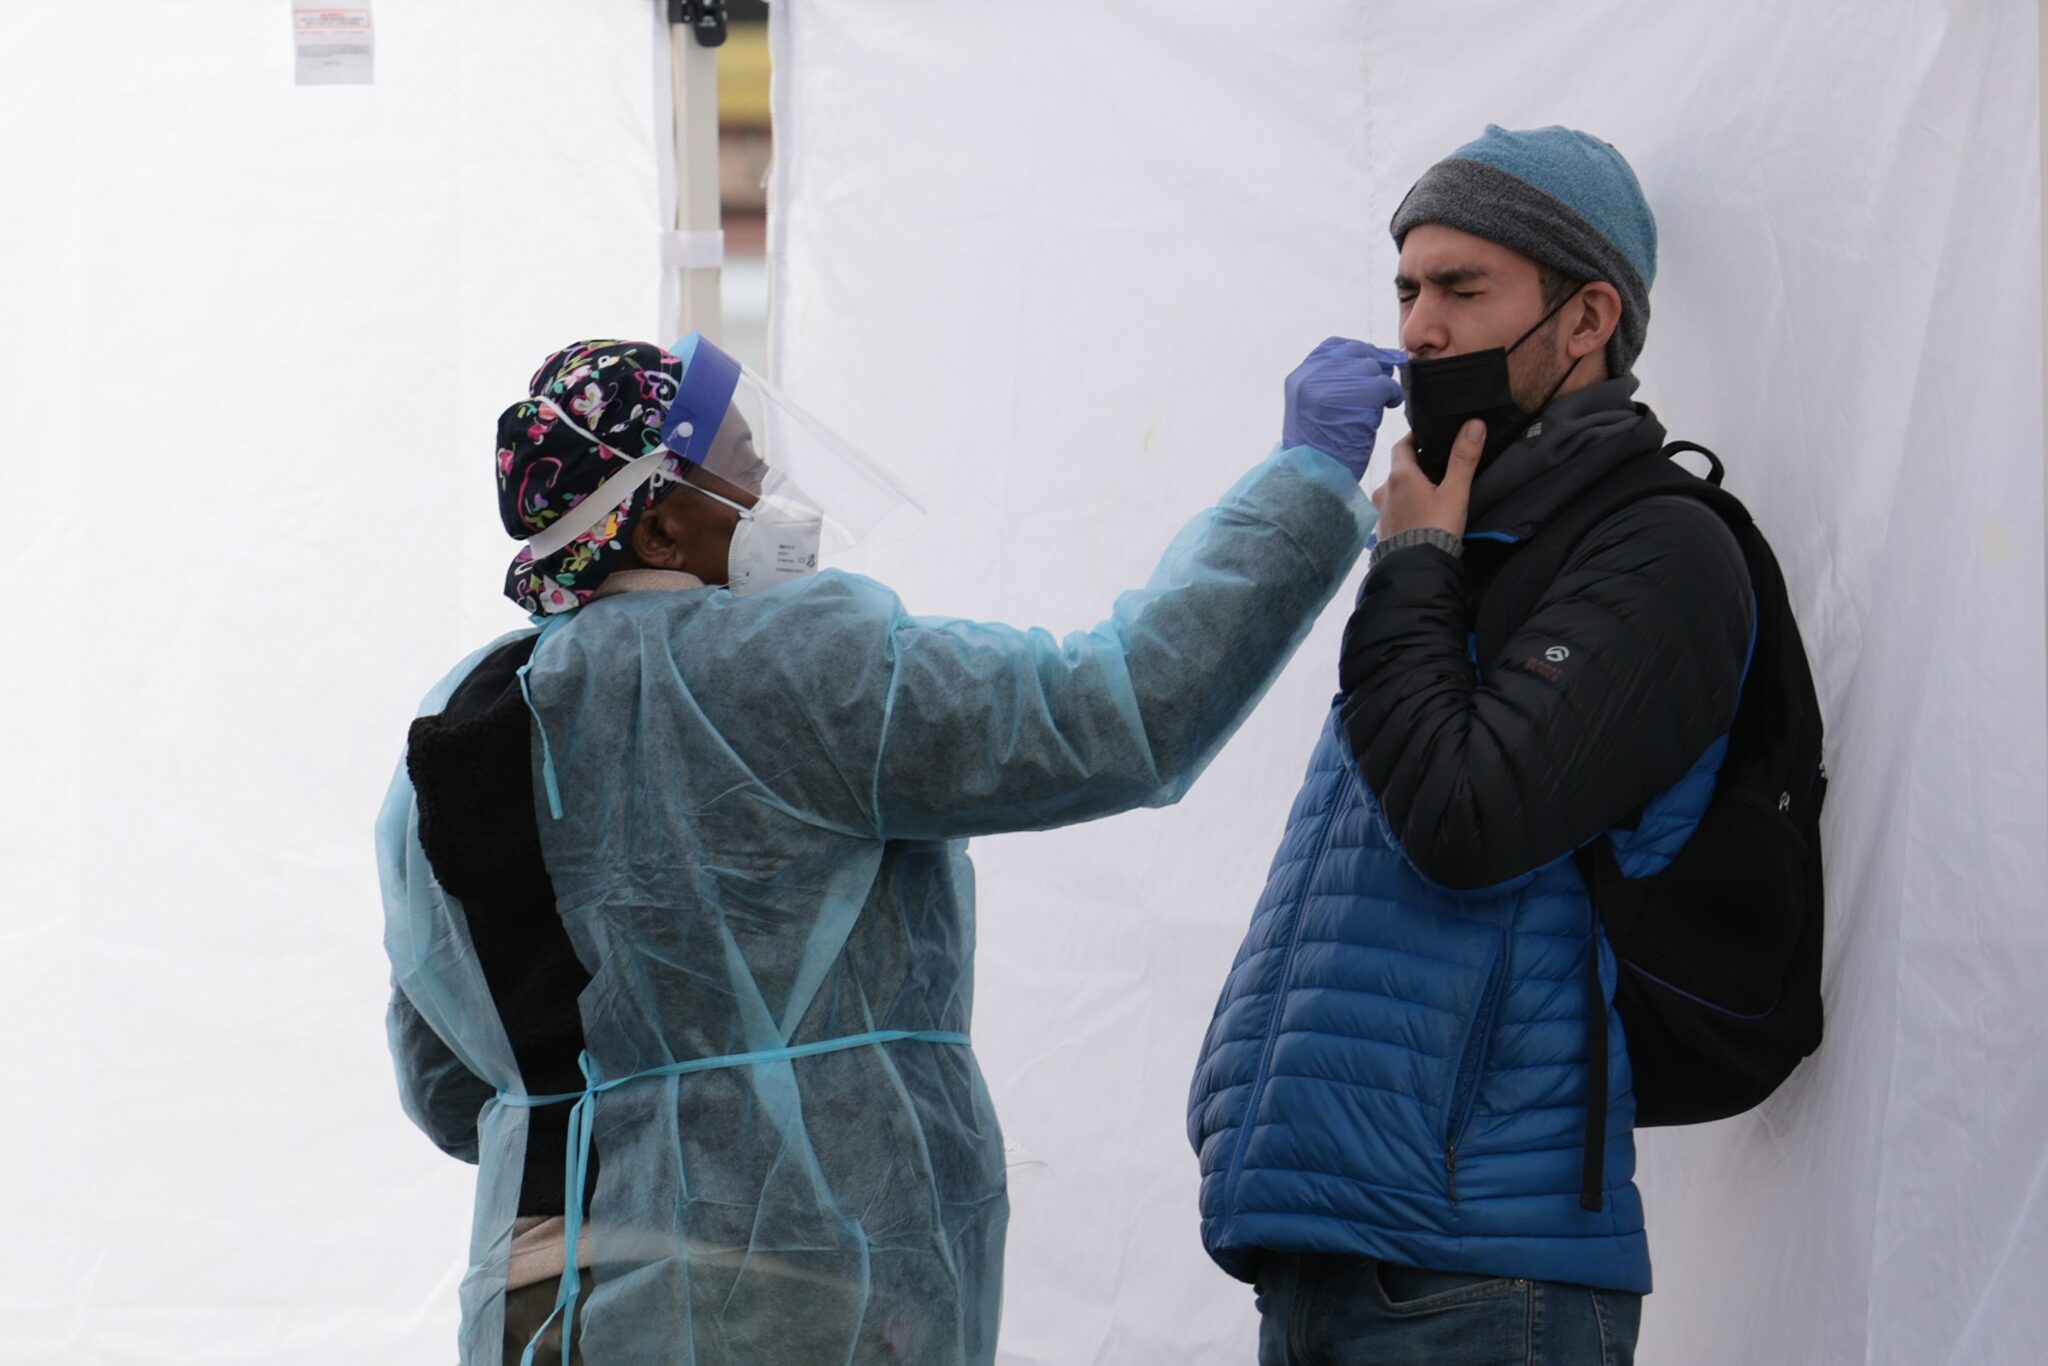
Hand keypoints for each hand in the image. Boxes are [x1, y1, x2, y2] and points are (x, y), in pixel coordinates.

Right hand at [1281, 337, 1406, 480]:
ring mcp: (1333, 384)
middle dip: (1374, 366)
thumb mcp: (1313, 410)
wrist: (1314, 478)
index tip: (1371, 364)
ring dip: (1383, 384)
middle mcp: (1312, 375)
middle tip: (1383, 384)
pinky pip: (1384, 384)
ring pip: (1371, 367)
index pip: (1332, 348)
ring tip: (1384, 401)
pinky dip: (1393, 394)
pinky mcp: (1354, 396)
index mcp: (1300, 377)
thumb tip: (1368, 363)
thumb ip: (1330, 384)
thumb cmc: (1319, 450)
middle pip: (1355, 352)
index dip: (1356, 353)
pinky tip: (1391, 404)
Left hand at [1373, 420, 1484, 538]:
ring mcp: (1380, 511)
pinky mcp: (1381, 529)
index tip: (1429, 436)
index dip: (1415, 438)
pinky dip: (1404, 505)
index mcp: (1400, 475)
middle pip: (1399, 468)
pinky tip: (1419, 513)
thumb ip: (1464, 458)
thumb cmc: (1436, 528)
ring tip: (1431, 490)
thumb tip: (1474, 424)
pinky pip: (1392, 508)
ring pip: (1395, 489)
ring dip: (1409, 486)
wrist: (1415, 569)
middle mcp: (1384, 490)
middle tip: (1437, 464)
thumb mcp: (1455, 492)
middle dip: (1416, 464)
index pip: (1403, 445)